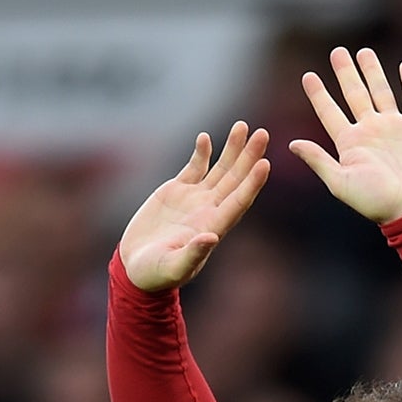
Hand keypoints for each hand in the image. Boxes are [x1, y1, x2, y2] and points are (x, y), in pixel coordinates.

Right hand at [117, 121, 270, 291]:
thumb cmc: (155, 275)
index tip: (265, 164)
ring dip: (232, 149)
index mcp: (213, 227)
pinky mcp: (177, 191)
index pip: (238, 202)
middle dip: (249, 156)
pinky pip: (195, 167)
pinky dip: (202, 152)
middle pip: (236, 180)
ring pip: (220, 169)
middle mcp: (209, 210)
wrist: (136, 267)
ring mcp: (195, 199)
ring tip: (242, 126)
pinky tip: (206, 138)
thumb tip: (211, 237)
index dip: (252, 184)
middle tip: (263, 134)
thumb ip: (193, 254)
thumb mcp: (173, 268)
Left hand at [291, 47, 401, 222]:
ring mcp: (395, 127)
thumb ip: (318, 161)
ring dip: (373, 72)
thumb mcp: (340, 182)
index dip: (319, 94)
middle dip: (346, 73)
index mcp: (350, 143)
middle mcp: (370, 131)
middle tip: (337, 52)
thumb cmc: (376, 201)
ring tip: (364, 52)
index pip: (329, 112)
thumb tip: (291, 144)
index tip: (308, 76)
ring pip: (381, 91)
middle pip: (354, 94)